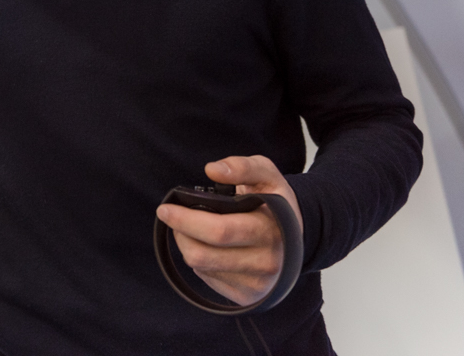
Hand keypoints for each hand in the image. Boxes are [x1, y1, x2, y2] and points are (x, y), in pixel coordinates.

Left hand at [155, 155, 302, 305]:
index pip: (220, 230)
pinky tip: (209, 246)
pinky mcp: (247, 297)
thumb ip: (241, 166)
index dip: (186, 220)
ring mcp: (257, 284)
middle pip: (203, 254)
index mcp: (271, 230)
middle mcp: (267, 262)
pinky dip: (200, 260)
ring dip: (187, 245)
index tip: (165, 209)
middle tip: (170, 216)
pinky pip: (207, 278)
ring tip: (191, 228)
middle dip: (180, 232)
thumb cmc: (276, 202)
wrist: (297, 235)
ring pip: (201, 266)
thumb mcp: (266, 174)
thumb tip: (212, 169)